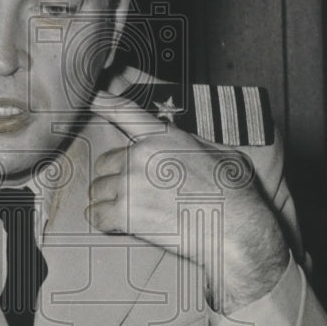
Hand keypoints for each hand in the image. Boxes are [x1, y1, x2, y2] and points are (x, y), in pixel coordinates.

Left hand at [86, 96, 287, 312]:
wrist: (234, 228)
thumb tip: (181, 142)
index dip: (105, 103)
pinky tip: (118, 223)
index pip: (125, 113)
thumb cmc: (232, 193)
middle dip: (117, 177)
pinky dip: (103, 220)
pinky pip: (95, 215)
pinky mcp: (125, 214)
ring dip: (110, 200)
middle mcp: (140, 155)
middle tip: (140, 192)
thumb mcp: (218, 152)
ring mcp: (130, 184)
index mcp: (163, 136)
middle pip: (105, 163)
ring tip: (137, 210)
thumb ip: (188, 143)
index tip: (93, 97)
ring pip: (98, 190)